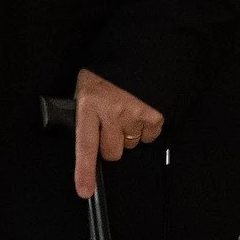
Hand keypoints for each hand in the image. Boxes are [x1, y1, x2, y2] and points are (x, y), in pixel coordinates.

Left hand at [73, 68, 163, 198]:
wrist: (140, 48)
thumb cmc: (107, 70)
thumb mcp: (87, 86)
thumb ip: (86, 112)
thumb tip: (87, 137)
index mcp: (89, 104)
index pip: (84, 144)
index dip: (84, 171)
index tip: (85, 191)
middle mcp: (111, 112)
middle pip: (112, 152)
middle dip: (111, 144)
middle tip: (111, 125)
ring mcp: (135, 114)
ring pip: (131, 144)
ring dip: (128, 133)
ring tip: (127, 109)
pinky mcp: (155, 115)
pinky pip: (149, 136)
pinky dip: (146, 128)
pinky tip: (141, 109)